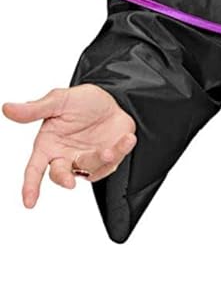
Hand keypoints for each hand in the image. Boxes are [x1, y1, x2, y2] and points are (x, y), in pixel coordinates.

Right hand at [2, 84, 136, 207]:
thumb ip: (35, 109)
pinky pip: (113, 162)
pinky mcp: (107, 161)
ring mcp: (87, 161)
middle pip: (60, 176)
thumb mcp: (58, 100)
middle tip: (69, 183)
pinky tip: (127, 139)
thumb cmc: (82, 101)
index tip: (29, 202)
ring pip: (89, 170)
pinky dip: (121, 150)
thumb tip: (7, 109)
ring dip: (98, 160)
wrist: (113, 99)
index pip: (34, 169)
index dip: (30, 186)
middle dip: (64, 179)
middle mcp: (66, 156)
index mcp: (48, 144)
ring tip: (107, 149)